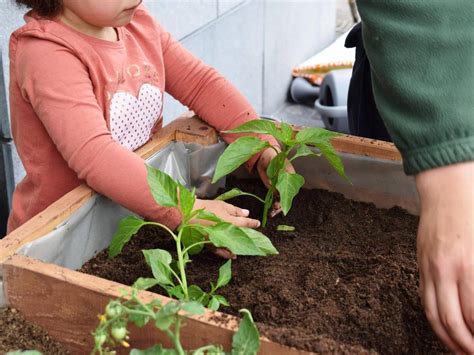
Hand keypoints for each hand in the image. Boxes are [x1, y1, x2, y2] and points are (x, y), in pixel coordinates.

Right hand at [192, 199, 260, 258]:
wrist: (187, 215)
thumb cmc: (205, 208)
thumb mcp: (222, 205)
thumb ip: (235, 210)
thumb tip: (247, 213)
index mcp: (230, 222)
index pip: (245, 223)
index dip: (252, 223)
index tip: (258, 223)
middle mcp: (225, 233)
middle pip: (241, 237)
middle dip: (250, 238)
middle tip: (257, 239)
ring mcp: (218, 241)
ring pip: (233, 248)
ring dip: (241, 248)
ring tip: (247, 249)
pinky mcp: (209, 245)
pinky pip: (221, 252)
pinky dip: (228, 254)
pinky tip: (233, 255)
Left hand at [256, 147, 295, 215]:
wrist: (265, 157)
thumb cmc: (271, 156)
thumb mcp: (272, 160)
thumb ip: (273, 170)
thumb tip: (272, 183)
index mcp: (291, 174)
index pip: (291, 186)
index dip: (287, 195)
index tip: (281, 200)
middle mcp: (289, 182)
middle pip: (289, 195)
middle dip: (283, 204)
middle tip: (276, 209)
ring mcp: (283, 186)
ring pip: (284, 199)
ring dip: (279, 207)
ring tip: (273, 213)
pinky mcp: (277, 189)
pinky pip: (278, 199)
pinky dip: (276, 206)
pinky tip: (272, 212)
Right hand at [416, 161, 473, 353]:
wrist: (446, 187)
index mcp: (468, 265)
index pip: (473, 315)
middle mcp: (445, 270)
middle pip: (452, 321)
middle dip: (466, 345)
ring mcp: (429, 267)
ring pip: (433, 314)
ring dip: (447, 338)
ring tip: (461, 350)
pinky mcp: (421, 263)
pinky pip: (424, 299)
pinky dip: (433, 319)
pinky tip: (444, 327)